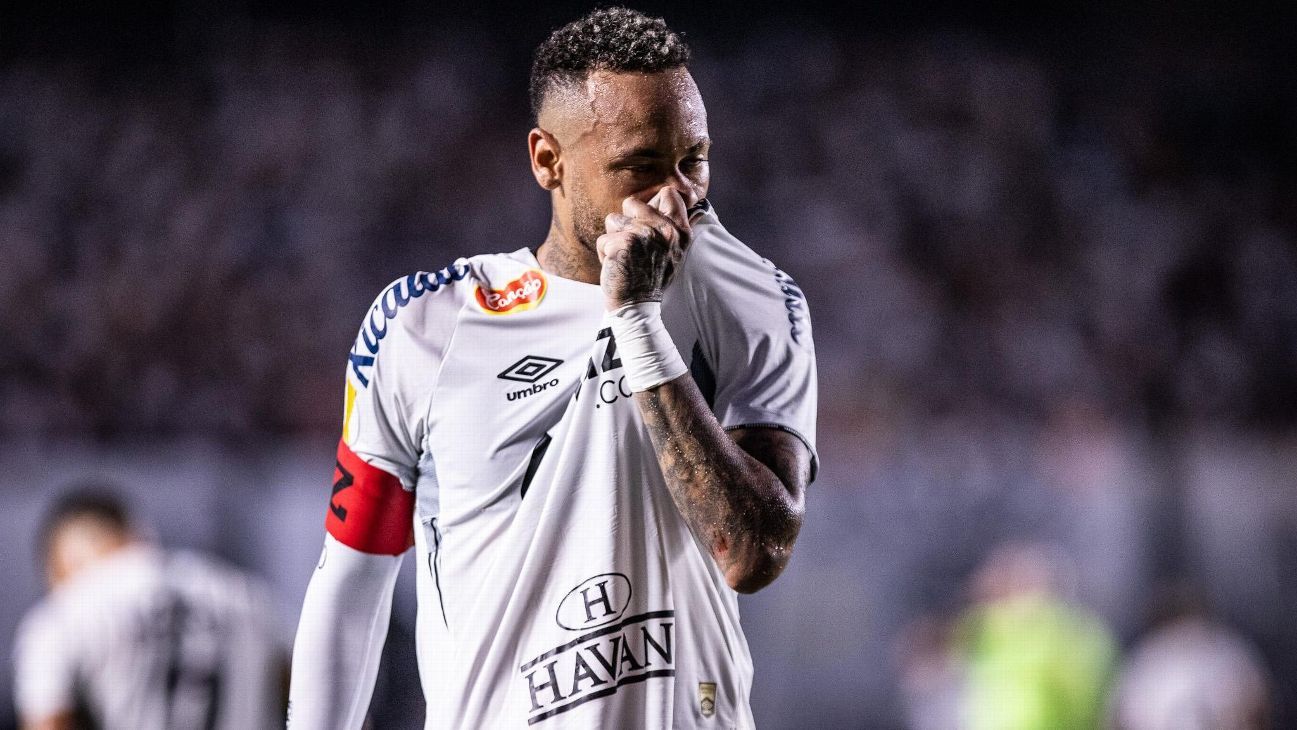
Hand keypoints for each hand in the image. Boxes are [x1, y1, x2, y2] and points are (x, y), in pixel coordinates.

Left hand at [596, 187, 691, 310]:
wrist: (638, 307)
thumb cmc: (651, 279)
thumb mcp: (674, 252)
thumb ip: (673, 226)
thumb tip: (673, 196)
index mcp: (679, 231)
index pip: (669, 194)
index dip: (652, 204)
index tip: (647, 222)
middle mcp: (664, 230)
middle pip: (632, 203)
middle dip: (626, 222)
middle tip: (633, 246)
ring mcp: (643, 235)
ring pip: (612, 219)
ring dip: (613, 238)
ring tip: (625, 257)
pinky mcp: (621, 244)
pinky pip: (602, 239)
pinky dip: (604, 254)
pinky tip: (616, 267)